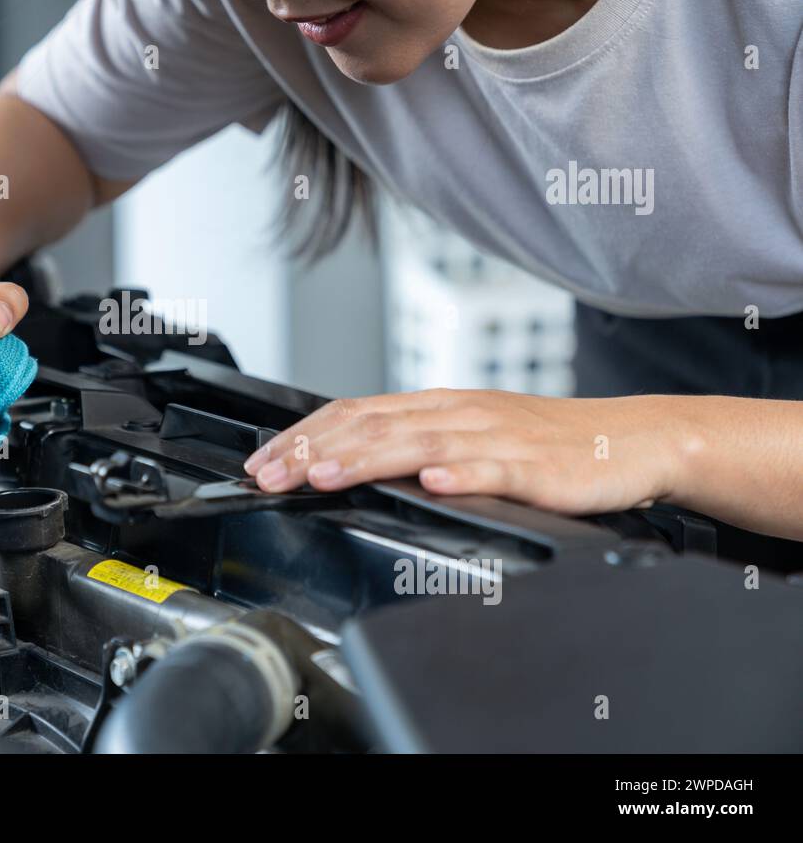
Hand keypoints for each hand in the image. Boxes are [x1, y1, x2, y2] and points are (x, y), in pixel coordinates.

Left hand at [243, 389, 691, 516]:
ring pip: (418, 444)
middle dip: (310, 451)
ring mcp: (496, 437)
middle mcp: (458, 414)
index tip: (261, 463)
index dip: (301, 436)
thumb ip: (413, 444)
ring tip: (323, 475)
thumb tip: (345, 460)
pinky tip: (433, 483)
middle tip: (267, 475)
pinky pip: (493, 468)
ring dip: (365, 459)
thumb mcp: (468, 435)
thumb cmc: (546, 442)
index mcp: (437, 406)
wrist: (629, 440)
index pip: (353, 412)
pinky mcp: (535, 466)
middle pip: (371, 426)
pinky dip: (460, 473)